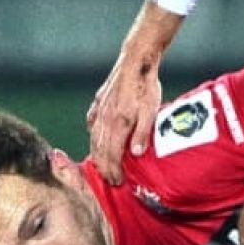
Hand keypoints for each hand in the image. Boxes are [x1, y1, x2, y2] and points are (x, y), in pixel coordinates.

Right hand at [87, 48, 163, 185]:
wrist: (136, 62)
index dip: (113, 171)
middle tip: (111, 181)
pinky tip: (96, 141)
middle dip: (104, 168)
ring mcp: (99, 110)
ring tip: (103, 167)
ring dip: (97, 155)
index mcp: (118, 123)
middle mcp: (105, 119)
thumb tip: (136, 155)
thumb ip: (142, 134)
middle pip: (100, 150)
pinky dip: (93, 136)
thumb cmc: (146, 86)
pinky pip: (92, 124)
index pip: (111, 155)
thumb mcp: (151, 111)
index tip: (117, 182)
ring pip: (94, 139)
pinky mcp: (98, 102)